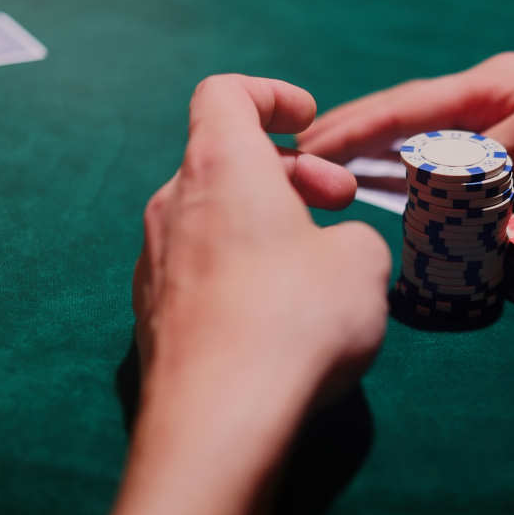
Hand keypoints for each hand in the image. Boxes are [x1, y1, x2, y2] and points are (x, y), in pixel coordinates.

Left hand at [96, 74, 390, 514]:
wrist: (220, 422)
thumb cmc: (298, 317)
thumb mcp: (362, 261)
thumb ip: (350, 236)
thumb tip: (328, 250)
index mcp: (221, 166)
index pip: (225, 93)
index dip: (272, 95)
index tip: (309, 121)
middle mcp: (173, 204)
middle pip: (226, 158)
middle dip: (291, 171)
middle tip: (340, 205)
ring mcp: (153, 263)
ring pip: (213, 216)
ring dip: (267, 222)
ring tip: (317, 265)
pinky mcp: (151, 318)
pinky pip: (201, 268)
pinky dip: (241, 268)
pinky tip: (277, 315)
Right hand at [296, 51, 513, 200]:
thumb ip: (487, 157)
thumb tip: (440, 181)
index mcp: (493, 83)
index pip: (406, 105)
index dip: (353, 126)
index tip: (305, 145)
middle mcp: (497, 94)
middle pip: (412, 114)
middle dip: (359, 134)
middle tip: (308, 158)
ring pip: (436, 134)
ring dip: (389, 150)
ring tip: (345, 169)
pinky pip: (465, 155)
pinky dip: (429, 167)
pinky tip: (416, 181)